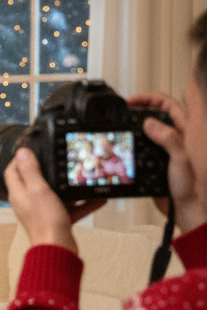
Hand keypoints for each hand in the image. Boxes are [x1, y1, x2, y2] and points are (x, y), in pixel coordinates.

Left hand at [3, 148, 103, 251]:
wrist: (57, 248)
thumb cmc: (45, 220)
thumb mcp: (37, 189)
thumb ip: (30, 170)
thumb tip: (21, 152)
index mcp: (19, 193)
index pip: (12, 171)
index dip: (19, 158)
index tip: (33, 150)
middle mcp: (27, 202)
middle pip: (32, 181)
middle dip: (45, 169)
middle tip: (59, 158)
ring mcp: (41, 212)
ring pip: (54, 195)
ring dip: (66, 187)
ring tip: (79, 176)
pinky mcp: (56, 221)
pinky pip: (70, 209)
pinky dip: (82, 204)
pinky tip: (98, 199)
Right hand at [130, 89, 206, 233]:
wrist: (188, 209)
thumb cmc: (192, 185)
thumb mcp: (181, 157)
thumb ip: (169, 138)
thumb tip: (150, 123)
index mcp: (184, 131)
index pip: (167, 105)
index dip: (149, 100)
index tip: (132, 102)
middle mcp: (173, 139)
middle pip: (153, 118)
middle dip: (137, 114)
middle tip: (121, 116)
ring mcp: (162, 152)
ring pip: (144, 135)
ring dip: (132, 133)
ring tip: (118, 133)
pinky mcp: (153, 165)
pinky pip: (139, 153)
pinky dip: (130, 150)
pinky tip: (122, 152)